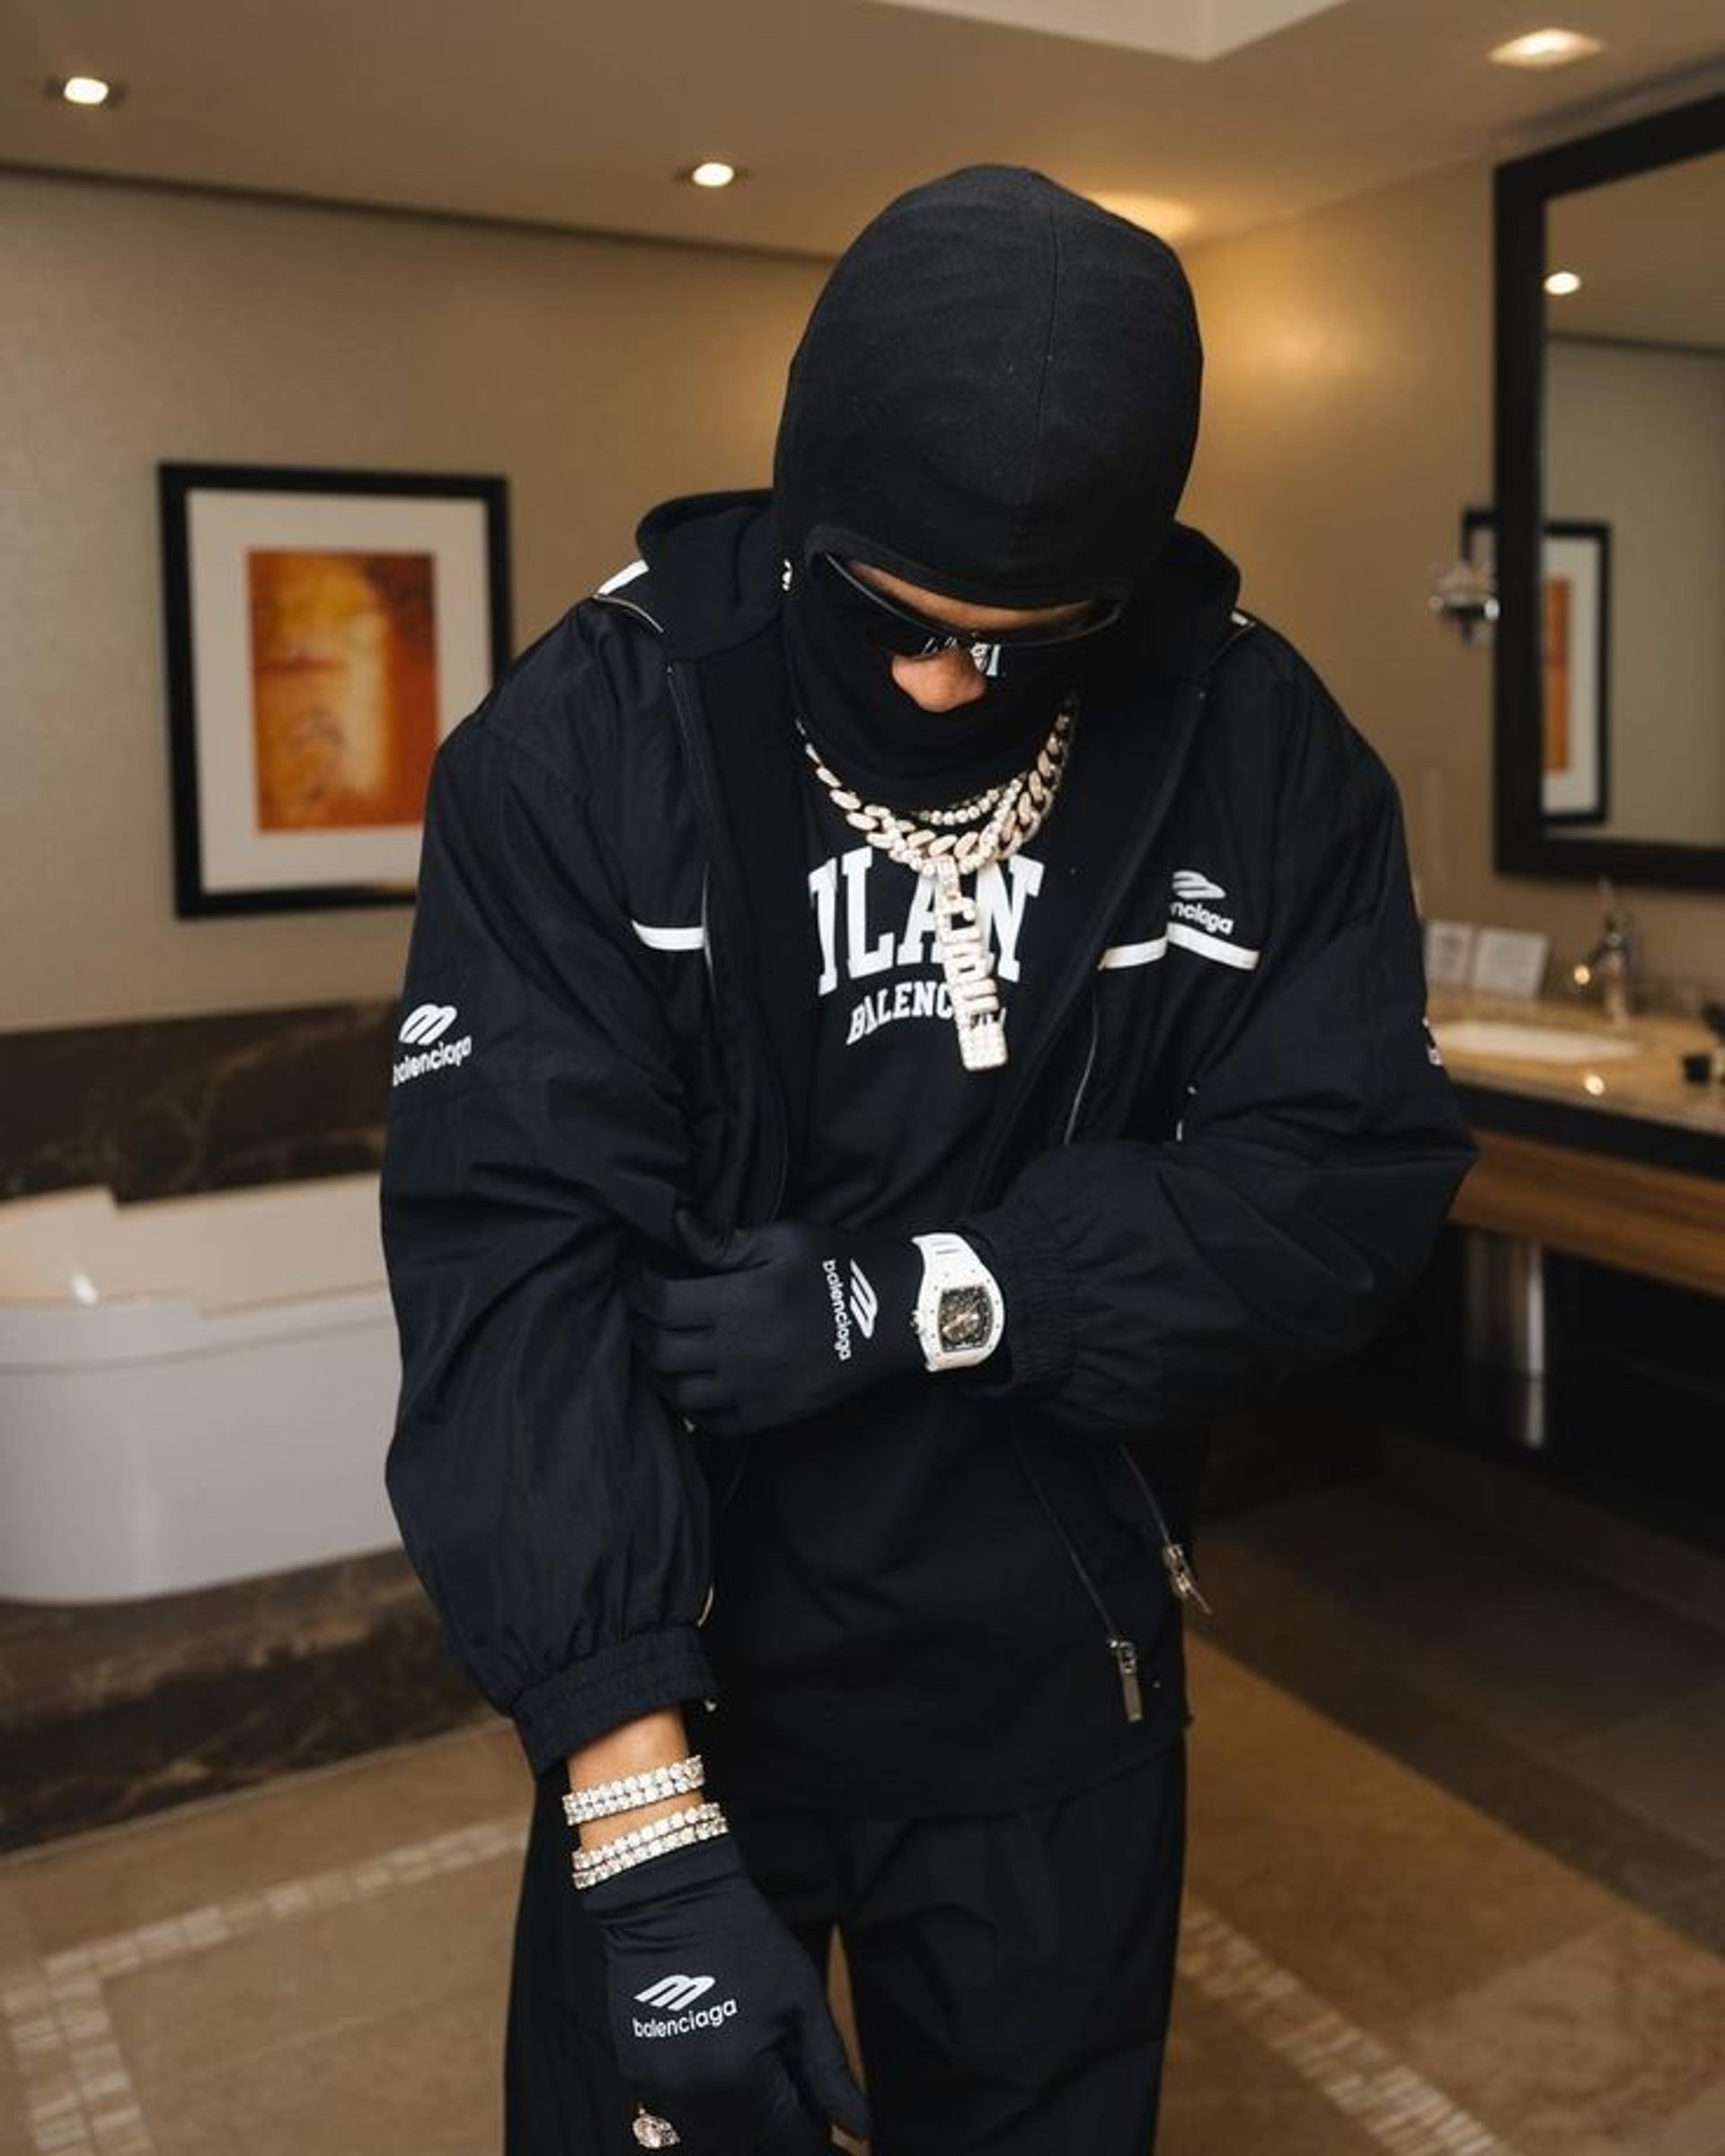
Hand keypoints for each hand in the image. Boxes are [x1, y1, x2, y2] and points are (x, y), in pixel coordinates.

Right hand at [581, 1832, 868, 2153]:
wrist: (670, 1900)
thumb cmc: (746, 1941)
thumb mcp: (802, 2001)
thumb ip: (829, 2072)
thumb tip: (860, 2132)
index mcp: (743, 2079)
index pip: (789, 2140)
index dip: (818, 2142)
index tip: (838, 2142)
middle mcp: (696, 2098)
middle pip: (750, 2144)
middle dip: (781, 2131)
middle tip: (804, 2104)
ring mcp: (659, 2089)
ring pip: (711, 2136)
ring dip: (743, 2123)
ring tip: (765, 2082)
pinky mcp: (635, 2074)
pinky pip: (677, 2113)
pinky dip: (707, 2104)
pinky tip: (724, 2067)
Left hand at [628, 1212, 922, 1433]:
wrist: (904, 1315)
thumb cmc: (845, 1265)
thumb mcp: (787, 1239)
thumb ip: (724, 1242)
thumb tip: (674, 1226)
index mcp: (743, 1301)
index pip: (660, 1303)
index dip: (635, 1287)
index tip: (630, 1274)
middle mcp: (741, 1352)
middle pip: (660, 1349)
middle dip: (638, 1326)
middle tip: (638, 1308)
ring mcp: (756, 1389)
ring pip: (678, 1391)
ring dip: (658, 1369)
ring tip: (658, 1345)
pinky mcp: (773, 1414)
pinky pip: (712, 1421)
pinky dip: (690, 1405)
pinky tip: (689, 1383)